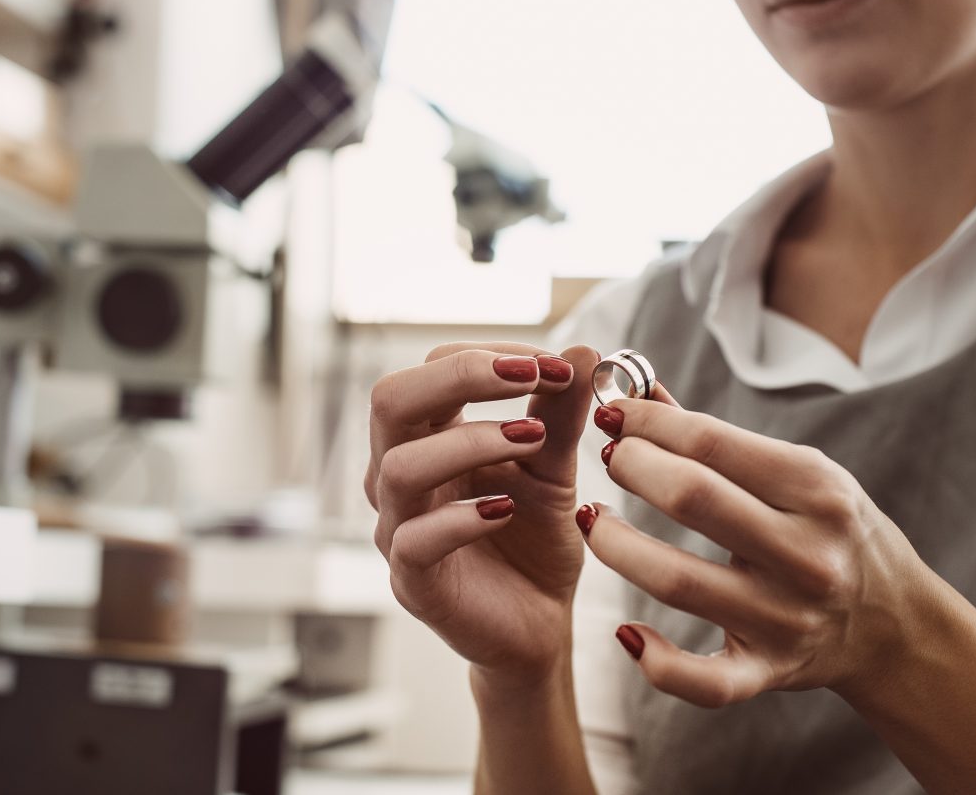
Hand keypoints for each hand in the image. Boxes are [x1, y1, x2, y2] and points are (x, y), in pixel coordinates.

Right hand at [365, 342, 600, 681]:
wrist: (540, 625)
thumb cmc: (535, 539)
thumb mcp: (554, 467)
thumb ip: (560, 413)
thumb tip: (584, 351)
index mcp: (428, 437)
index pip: (433, 368)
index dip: (491, 355)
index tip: (557, 365)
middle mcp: (399, 475)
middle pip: (391, 399)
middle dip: (461, 376)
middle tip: (530, 377)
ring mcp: (398, 528)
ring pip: (401, 467)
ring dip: (470, 442)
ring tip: (533, 441)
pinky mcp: (413, 582)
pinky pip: (415, 541)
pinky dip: (462, 518)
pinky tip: (507, 510)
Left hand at [578, 386, 932, 706]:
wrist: (894, 623)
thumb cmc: (831, 529)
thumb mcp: (799, 473)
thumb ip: (717, 440)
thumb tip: (638, 392)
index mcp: (816, 490)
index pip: (711, 442)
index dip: (648, 422)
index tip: (612, 412)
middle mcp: (805, 554)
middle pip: (692, 498)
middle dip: (633, 467)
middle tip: (610, 457)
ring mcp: (786, 618)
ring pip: (677, 581)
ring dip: (616, 545)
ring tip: (592, 520)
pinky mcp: (768, 671)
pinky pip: (703, 680)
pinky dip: (657, 661)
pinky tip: (625, 631)